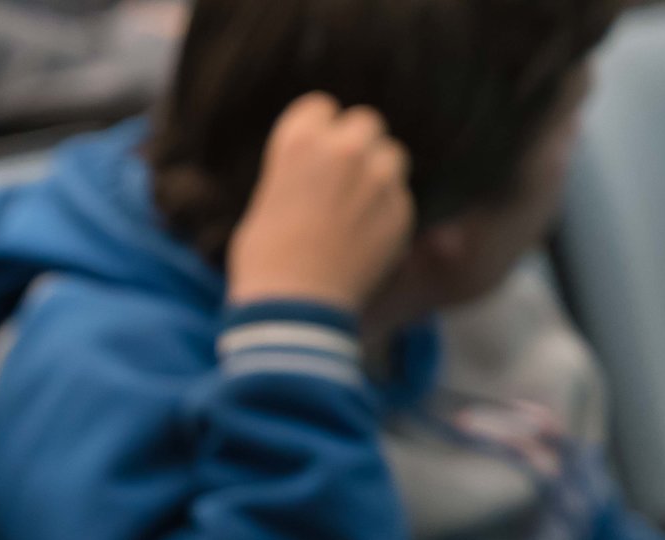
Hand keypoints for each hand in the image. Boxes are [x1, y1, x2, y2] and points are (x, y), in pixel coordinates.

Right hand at [227, 93, 414, 312]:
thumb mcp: (267, 202)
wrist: (293, 308)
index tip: (310, 155)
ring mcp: (379, 180)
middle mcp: (345, 150)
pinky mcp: (401, 211)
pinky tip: (363, 237)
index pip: (320, 107)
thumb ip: (299, 173)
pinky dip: (386, 211)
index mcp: (301, 141)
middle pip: (364, 123)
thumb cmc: (263, 260)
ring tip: (355, 208)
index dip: (315, 131)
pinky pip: (399, 196)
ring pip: (390, 155)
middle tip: (339, 179)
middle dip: (354, 146)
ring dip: (377, 174)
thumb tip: (316, 170)